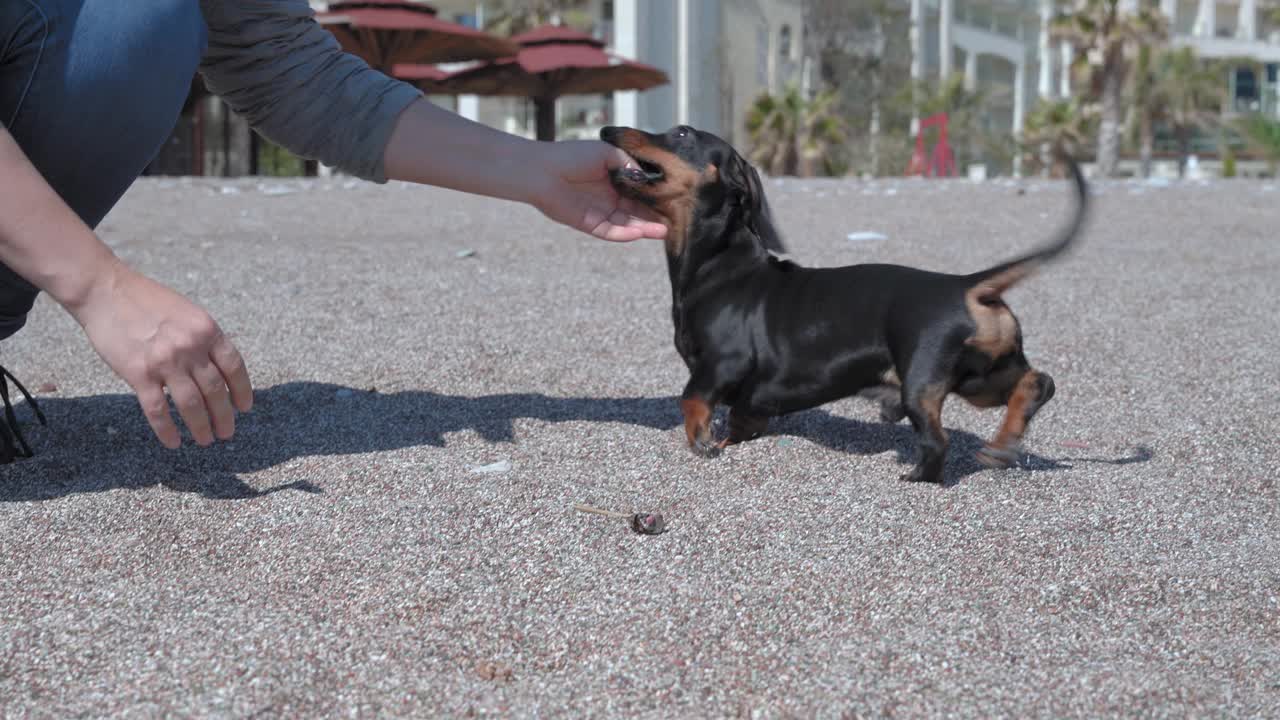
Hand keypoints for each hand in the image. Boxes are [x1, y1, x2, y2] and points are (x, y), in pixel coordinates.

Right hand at [68, 259, 252, 448]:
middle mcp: (190, 347)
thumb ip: (203, 339)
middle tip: (227, 432)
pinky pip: (158, 410)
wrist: (106, 291)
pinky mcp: (139, 374)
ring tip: (206, 440)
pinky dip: (167, 430)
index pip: (234, 367)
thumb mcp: (188, 313)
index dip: (242, 391)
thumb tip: (219, 370)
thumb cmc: (146, 300)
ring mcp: (165, 362)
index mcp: (207, 330)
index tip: (244, 408)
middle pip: (216, 391)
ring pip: (191, 405)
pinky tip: (174, 442)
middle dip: (224, 416)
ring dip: (202, 427)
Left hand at [528, 140, 667, 242]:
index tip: (674, 200)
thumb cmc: (571, 156)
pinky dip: (625, 233)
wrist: (541, 171)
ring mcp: (601, 212)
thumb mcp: (606, 153)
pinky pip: (611, 232)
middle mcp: (610, 197)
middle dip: (655, 216)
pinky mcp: (590, 225)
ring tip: (664, 231)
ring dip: (645, 228)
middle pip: (637, 210)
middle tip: (676, 221)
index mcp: (614, 179)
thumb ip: (628, 163)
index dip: (655, 196)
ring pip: (628, 223)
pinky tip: (639, 233)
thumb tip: (647, 177)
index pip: (639, 191)